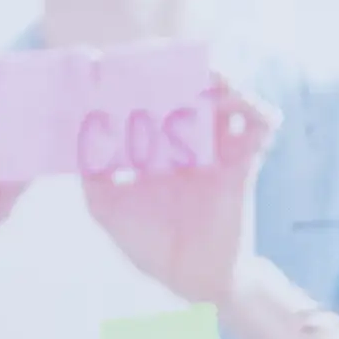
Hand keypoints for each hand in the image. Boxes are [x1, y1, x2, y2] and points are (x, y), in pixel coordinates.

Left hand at [82, 81, 281, 310]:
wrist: (192, 279)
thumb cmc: (150, 246)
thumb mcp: (107, 208)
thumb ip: (91, 172)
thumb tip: (79, 133)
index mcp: (155, 149)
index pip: (152, 100)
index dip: (143, 75)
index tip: (126, 60)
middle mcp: (187, 144)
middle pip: (192, 90)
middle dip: (185, 68)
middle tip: (172, 59)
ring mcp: (217, 152)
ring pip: (228, 101)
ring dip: (224, 83)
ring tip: (211, 78)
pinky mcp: (242, 166)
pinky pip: (259, 130)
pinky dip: (258, 112)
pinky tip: (244, 105)